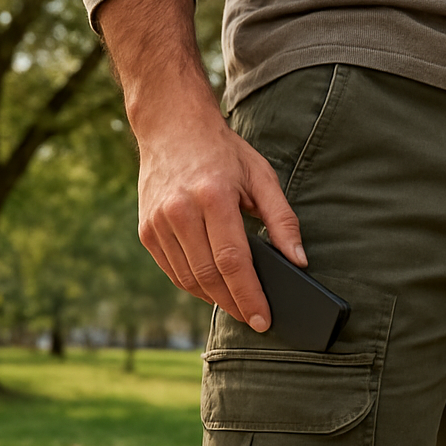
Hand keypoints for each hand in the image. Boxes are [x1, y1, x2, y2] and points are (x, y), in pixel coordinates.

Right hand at [135, 93, 305, 330]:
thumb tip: (299, 261)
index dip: (249, 295)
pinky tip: (214, 288)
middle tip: (255, 320)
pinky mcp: (146, 229)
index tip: (263, 319)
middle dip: (234, 304)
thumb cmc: (224, 153)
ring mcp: (158, 221)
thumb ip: (283, 220)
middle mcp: (180, 210)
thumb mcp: (262, 177)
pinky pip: (172, 270)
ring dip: (214, 298)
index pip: (233, 260)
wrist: (171, 126)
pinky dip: (194, 285)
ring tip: (238, 306)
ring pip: (188, 278)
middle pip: (209, 275)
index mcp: (213, 196)